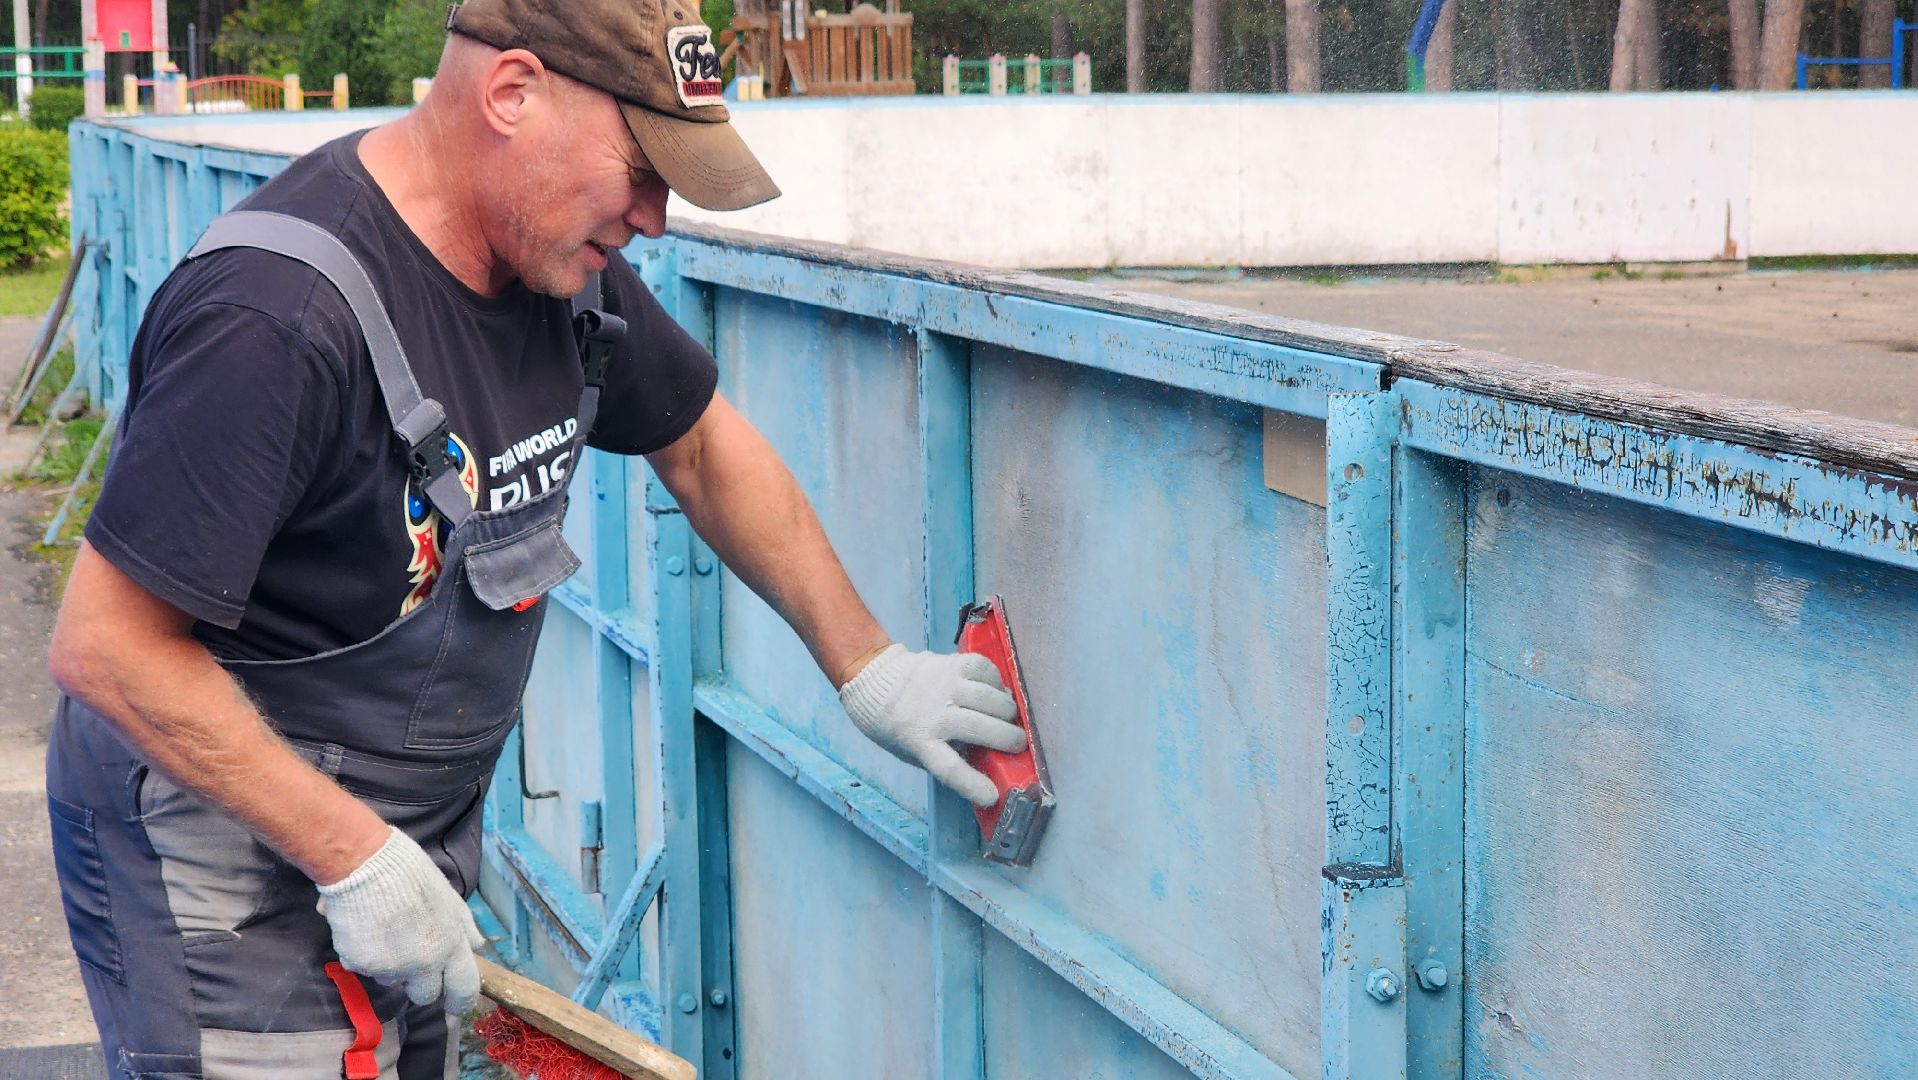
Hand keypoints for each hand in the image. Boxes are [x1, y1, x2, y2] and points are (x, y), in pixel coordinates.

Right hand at [316, 826, 484, 1014]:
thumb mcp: (448, 897)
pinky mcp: (362, 966)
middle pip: (425, 995)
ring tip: (385, 931)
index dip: (461, 1003)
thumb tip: (477, 946)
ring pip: (392, 982)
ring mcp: (392, 967)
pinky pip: (365, 970)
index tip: (455, 1015)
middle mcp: (424, 963)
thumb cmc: (409, 874)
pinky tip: (365, 929)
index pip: (464, 987)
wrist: (365, 865)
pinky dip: (365, 956)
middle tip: (409, 958)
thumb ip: (462, 926)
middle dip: (419, 983)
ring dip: (391, 967)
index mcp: (451, 944)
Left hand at [838, 644, 1027, 805]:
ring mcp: (944, 685)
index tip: (992, 795)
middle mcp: (934, 713)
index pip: (949, 768)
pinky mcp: (951, 664)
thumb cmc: (897, 724)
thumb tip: (989, 759)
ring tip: (1009, 717)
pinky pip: (985, 670)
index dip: (973, 784)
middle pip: (981, 728)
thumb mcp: (913, 750)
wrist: (874, 680)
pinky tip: (996, 690)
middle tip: (1018, 745)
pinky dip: (997, 681)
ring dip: (1007, 711)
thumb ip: (944, 755)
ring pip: (989, 698)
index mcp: (919, 742)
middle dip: (1009, 740)